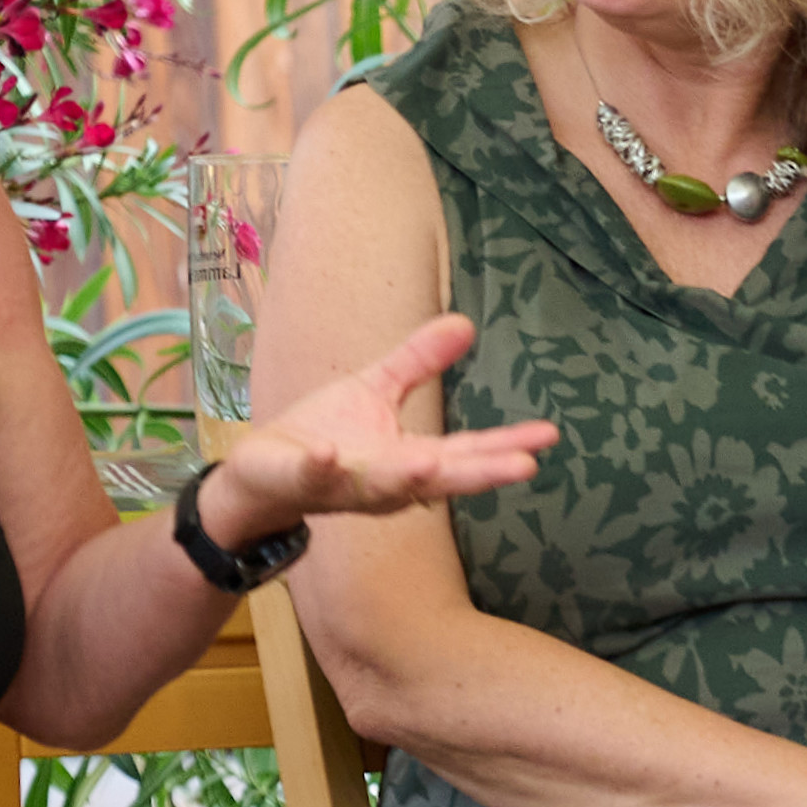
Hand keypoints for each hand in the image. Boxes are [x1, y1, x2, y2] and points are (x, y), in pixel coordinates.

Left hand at [207, 315, 558, 541]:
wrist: (260, 473)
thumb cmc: (325, 435)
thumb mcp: (377, 389)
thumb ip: (419, 362)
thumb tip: (465, 322)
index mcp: (411, 458)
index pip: (467, 453)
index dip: (506, 445)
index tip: (547, 438)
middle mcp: (387, 479)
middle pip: (441, 478)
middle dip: (479, 474)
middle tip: (523, 467)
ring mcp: (345, 483)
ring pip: (383, 485)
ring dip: (408, 478)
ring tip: (431, 466)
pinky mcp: (301, 479)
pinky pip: (313, 474)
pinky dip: (322, 466)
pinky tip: (328, 453)